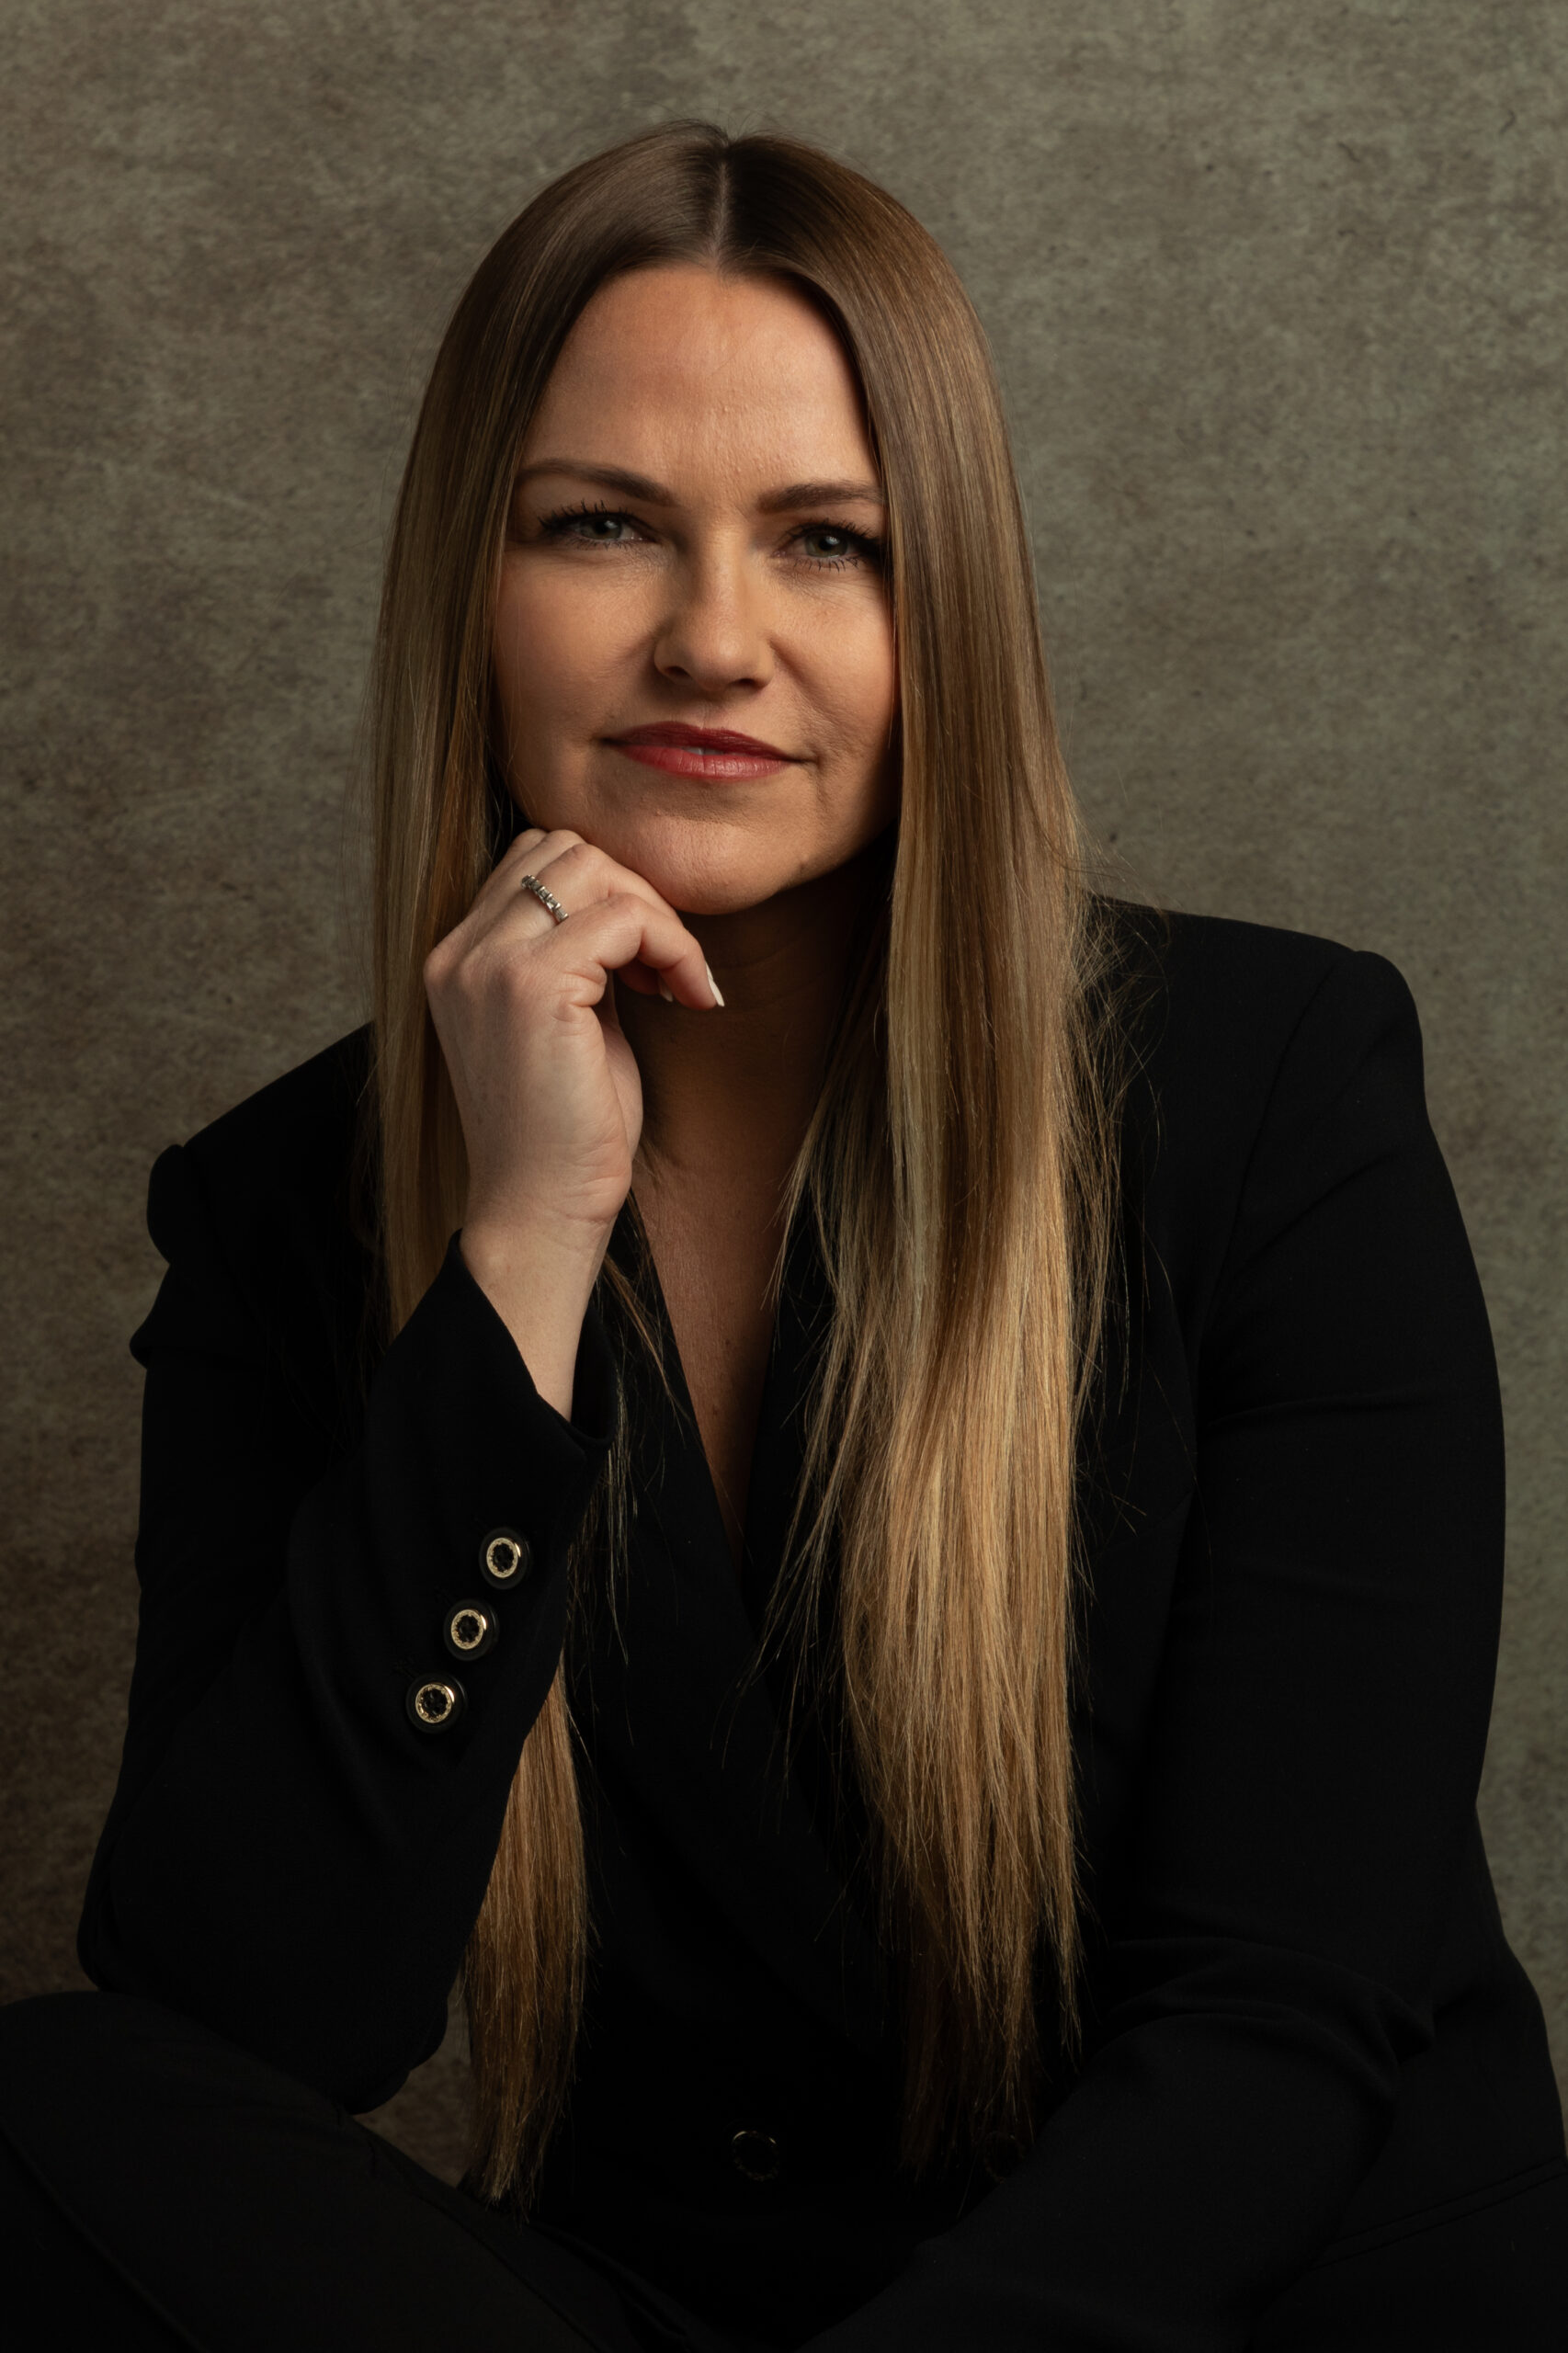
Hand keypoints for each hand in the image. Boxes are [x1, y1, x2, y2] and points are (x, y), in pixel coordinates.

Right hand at [422, 827, 720, 1405]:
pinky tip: (689, 998)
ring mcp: (487, 963)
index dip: (606, 895)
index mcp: (457, 959)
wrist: (539, 1212)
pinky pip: (624, 916)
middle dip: (635, 895)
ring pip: (594, 867)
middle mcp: (458, 951)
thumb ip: (580, 960)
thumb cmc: (565, 1135)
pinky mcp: (530, 985)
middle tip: (667, 969)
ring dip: (657, 916)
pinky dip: (673, 946)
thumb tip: (633, 906)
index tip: (645, 965)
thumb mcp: (568, 1025)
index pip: (534, 860)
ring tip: (677, 982)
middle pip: (565, 847)